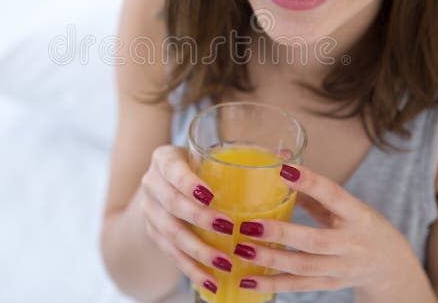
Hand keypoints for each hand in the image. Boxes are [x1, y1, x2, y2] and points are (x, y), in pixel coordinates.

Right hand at [138, 145, 235, 295]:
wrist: (166, 185)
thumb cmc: (198, 167)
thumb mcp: (210, 156)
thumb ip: (242, 156)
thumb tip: (287, 155)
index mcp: (165, 159)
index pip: (173, 169)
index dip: (188, 182)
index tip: (211, 195)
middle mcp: (152, 184)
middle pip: (172, 203)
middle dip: (199, 218)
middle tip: (227, 227)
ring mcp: (150, 212)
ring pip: (171, 234)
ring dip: (199, 251)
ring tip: (225, 263)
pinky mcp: (154, 235)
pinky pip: (172, 256)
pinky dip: (192, 270)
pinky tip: (211, 283)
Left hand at [232, 163, 418, 294]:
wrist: (389, 264)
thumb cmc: (359, 225)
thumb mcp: (345, 205)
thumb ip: (313, 190)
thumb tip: (279, 162)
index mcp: (356, 214)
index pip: (334, 196)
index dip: (311, 182)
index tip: (284, 170)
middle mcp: (351, 243)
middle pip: (316, 241)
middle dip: (281, 233)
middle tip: (249, 225)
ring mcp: (341, 268)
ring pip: (304, 267)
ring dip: (271, 259)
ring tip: (242, 249)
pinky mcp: (330, 285)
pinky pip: (299, 286)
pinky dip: (272, 284)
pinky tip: (248, 279)